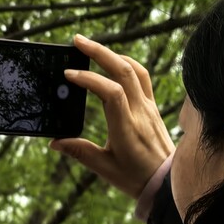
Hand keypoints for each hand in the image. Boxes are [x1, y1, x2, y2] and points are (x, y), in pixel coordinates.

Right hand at [50, 35, 173, 196]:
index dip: (89, 79)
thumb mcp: (105, 169)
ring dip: (113, 53)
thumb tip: (55, 142)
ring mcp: (149, 107)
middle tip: (77, 40)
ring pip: (134, 70)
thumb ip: (80, 152)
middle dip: (99, 52)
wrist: (168, 182)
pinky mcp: (152, 107)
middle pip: (124, 71)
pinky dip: (126, 63)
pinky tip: (113, 61)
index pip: (111, 93)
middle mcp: (140, 112)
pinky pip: (142, 77)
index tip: (69, 74)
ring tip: (92, 47)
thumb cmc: (137, 178)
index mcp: (127, 128)